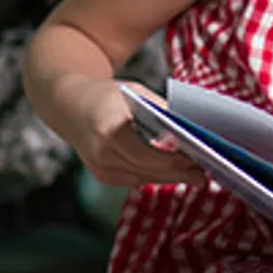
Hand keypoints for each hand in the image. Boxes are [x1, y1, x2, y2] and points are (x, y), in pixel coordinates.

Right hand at [63, 79, 203, 188]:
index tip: (199, 162)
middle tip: (204, 174)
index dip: (175, 162)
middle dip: (179, 173)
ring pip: (145, 179)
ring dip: (170, 177)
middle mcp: (102, 154)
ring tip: (195, 174)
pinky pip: (136, 179)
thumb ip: (163, 113)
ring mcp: (100, 168)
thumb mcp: (137, 94)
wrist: (69, 105)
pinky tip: (173, 172)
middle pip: (149, 171)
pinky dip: (155, 174)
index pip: (148, 154)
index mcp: (110, 130)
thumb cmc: (108, 95)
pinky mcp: (102, 176)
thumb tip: (196, 129)